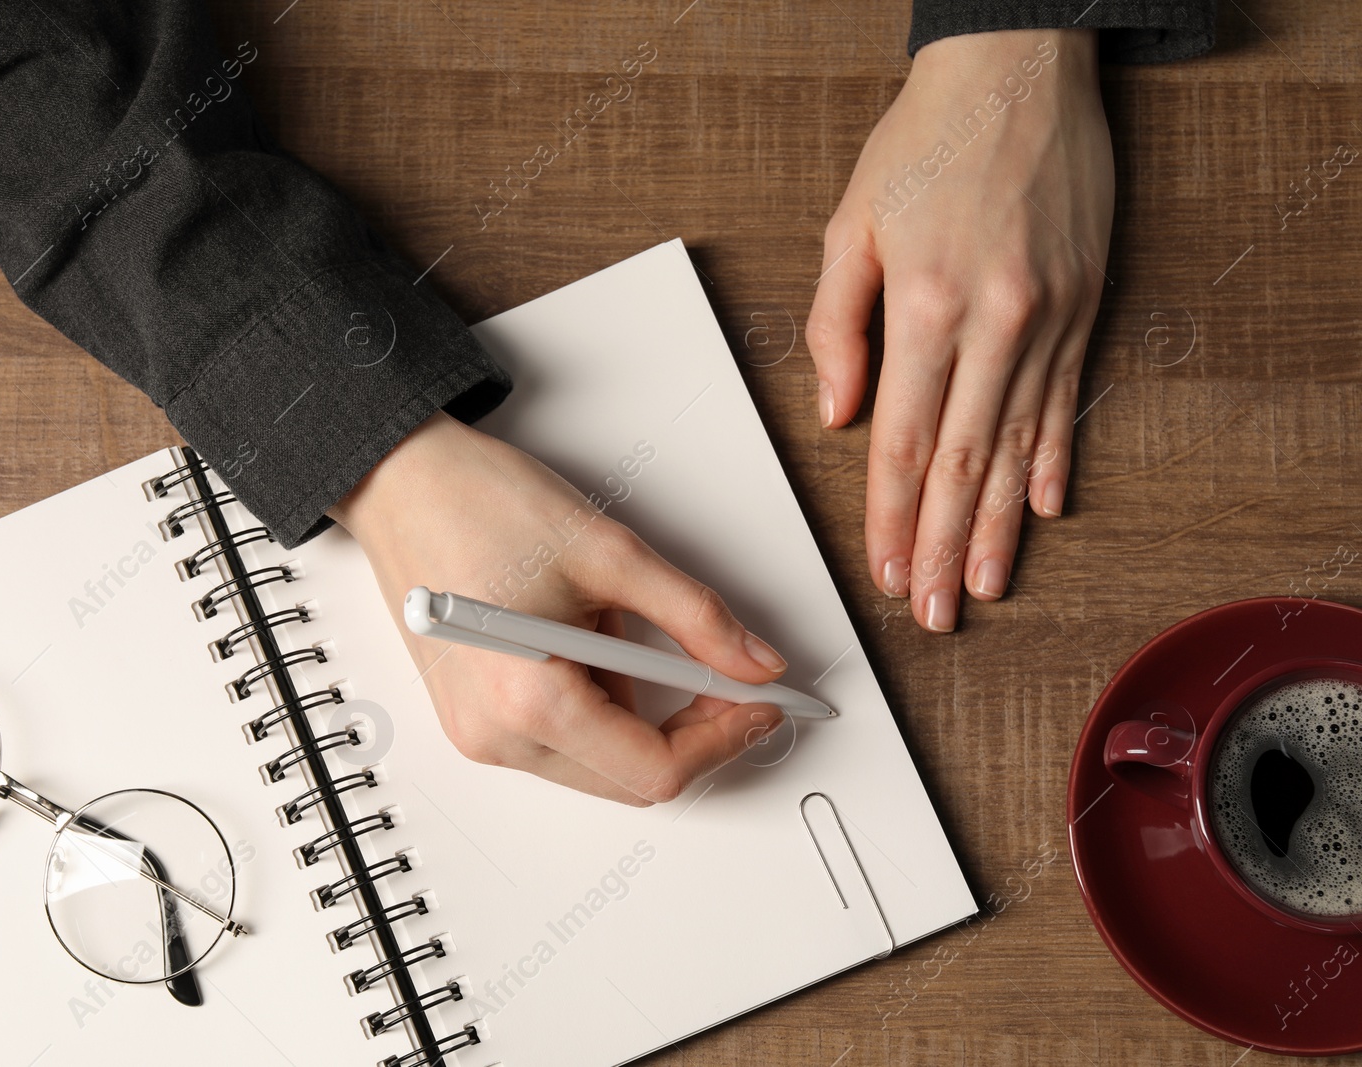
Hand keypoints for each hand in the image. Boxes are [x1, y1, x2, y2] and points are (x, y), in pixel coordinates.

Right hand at [326, 411, 787, 803]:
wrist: (401, 482)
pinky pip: (562, 740)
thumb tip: (754, 663)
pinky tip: (586, 637)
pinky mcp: (473, 720)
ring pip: (600, 764)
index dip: (724, 738)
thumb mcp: (611, 554)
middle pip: (630, 780)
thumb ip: (695, 617)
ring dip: (639, 713)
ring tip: (616, 625)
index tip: (761, 703)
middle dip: (690, 732)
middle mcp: (495, 735)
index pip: (656, 769)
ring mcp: (479, 735)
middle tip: (726, 674)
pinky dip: (599, 703)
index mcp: (528, 701)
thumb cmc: (479, 505)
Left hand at [807, 28, 1112, 630]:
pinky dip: (1052, 459)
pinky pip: (1065, 400)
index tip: (883, 570)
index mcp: (923, 307)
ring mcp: (1047, 319)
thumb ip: (836, 326)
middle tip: (931, 611)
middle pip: (959, 461)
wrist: (1017, 72)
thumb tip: (838, 414)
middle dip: (939, 545)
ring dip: (995, 526)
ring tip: (982, 587)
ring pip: (1015, 446)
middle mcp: (992, 322)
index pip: (900, 441)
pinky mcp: (1084, 306)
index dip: (888, 517)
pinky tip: (1040, 511)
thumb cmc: (925, 142)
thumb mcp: (850, 225)